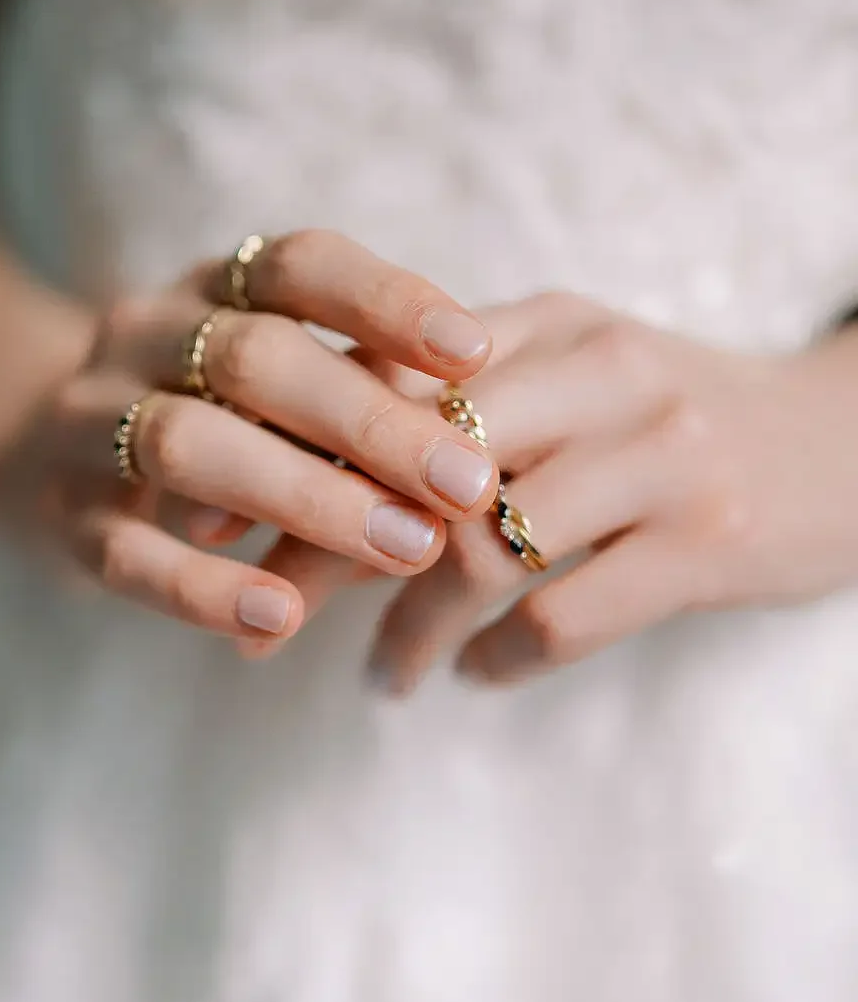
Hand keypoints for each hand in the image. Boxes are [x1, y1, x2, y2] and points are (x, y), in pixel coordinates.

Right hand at [0, 231, 497, 641]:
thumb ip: (355, 396)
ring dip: (306, 498)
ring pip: (189, 445)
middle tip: (468, 486)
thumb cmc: (210, 415)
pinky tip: (279, 619)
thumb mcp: (274, 382)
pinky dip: (204, 587)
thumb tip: (480, 454)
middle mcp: (143, 334)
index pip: (299, 265)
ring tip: (406, 550)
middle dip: (370, 424)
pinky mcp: (61, 514)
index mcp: (211, 287)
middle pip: (255, 359)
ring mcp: (89, 420)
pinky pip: (126, 552)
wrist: (33, 450)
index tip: (478, 353)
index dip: (387, 302)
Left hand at [264, 292, 857, 686]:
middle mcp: (597, 374)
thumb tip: (307, 472)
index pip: (380, 388)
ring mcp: (657, 457)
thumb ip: (460, 407)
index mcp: (546, 326)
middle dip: (319, 551)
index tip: (208, 524)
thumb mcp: (573, 381)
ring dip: (410, 630)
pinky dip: (502, 659)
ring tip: (384, 675)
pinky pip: (562, 619)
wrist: (845, 445)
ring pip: (481, 551)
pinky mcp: (705, 542)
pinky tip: (481, 673)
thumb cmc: (671, 425)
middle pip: (412, 469)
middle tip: (263, 618)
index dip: (283, 460)